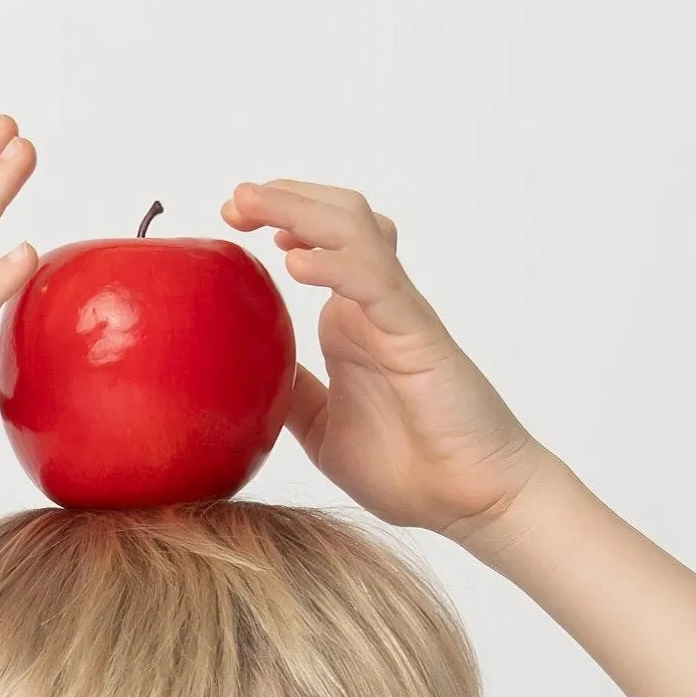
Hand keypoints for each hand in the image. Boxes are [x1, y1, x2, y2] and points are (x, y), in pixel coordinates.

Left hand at [219, 180, 548, 540]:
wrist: (466, 499)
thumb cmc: (406, 465)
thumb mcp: (319, 428)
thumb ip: (289, 394)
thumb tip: (240, 375)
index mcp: (351, 322)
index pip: (319, 242)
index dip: (277, 218)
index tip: (229, 220)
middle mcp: (375, 305)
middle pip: (335, 219)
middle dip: (283, 198)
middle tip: (233, 198)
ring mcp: (397, 314)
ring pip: (355, 232)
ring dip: (300, 210)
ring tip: (250, 203)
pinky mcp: (417, 335)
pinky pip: (375, 284)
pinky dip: (336, 264)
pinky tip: (296, 262)